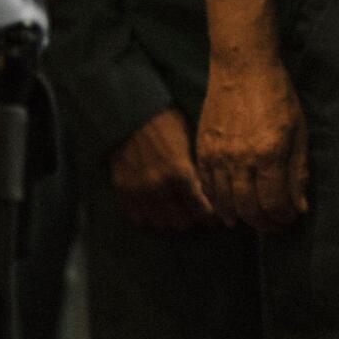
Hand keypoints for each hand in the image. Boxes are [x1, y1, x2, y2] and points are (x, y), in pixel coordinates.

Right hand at [109, 108, 216, 232]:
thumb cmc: (168, 123)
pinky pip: (138, 217)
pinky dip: (150, 215)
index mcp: (180, 173)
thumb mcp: (192, 142)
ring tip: (178, 209)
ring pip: (159, 223)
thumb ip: (199, 169)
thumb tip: (213, 191)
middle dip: (192, 217)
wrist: (132, 115)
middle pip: (181, 222)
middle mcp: (159, 188)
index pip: (201, 209)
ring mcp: (138, 192)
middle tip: (197, 210)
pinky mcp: (122, 192)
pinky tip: (158, 205)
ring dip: (171, 218)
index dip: (211, 215)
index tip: (216, 215)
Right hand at [195, 55, 309, 231]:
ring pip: (225, 202)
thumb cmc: (277, 96)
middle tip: (274, 225)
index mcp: (269, 153)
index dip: (282, 217)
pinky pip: (207, 187)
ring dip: (241, 217)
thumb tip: (299, 206)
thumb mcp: (299, 131)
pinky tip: (229, 206)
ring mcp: (217, 156)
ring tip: (254, 219)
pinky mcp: (202, 150)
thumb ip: (298, 171)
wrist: (242, 69)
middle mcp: (241, 159)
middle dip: (264, 223)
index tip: (289, 218)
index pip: (274, 202)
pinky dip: (218, 202)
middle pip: (248, 208)